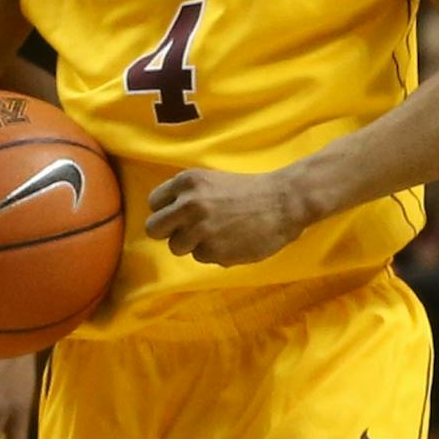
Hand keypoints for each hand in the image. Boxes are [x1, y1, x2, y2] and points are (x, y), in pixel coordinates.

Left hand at [144, 168, 314, 266]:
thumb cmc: (249, 190)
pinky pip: (200, 257)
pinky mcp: (213, 251)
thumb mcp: (211, 181)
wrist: (284, 202)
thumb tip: (165, 215)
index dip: (165, 211)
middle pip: (154, 229)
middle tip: (186, 232)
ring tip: (216, 234)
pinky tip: (231, 241)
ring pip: (176, 247)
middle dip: (168, 232)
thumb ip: (187, 195)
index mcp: (187, 182)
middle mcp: (188, 204)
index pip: (154, 203)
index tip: (177, 216)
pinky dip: (213, 253)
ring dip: (192, 245)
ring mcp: (199, 229)